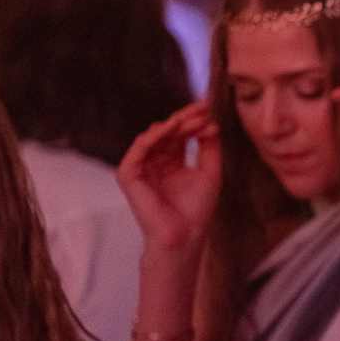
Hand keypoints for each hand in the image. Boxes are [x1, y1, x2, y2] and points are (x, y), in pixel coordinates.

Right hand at [118, 101, 221, 256]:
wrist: (183, 234)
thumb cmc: (197, 209)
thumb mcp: (210, 172)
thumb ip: (209, 147)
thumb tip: (210, 122)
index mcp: (171, 162)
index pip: (179, 134)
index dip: (192, 120)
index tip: (208, 106)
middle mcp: (154, 161)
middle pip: (167, 131)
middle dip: (185, 118)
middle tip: (203, 108)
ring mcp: (141, 167)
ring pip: (154, 135)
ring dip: (174, 124)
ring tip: (194, 118)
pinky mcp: (129, 173)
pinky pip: (140, 147)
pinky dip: (156, 135)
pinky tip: (172, 127)